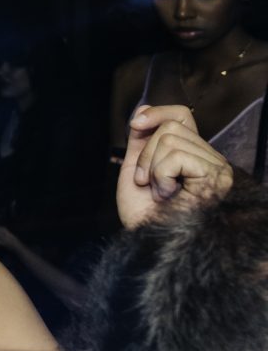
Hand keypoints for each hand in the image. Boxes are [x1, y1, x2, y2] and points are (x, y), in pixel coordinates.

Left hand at [118, 104, 234, 228]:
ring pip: (170, 139)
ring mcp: (215, 166)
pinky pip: (176, 156)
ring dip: (152, 169)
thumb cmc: (144, 216)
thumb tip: (142, 109)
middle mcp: (208, 158)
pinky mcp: (216, 175)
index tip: (135, 124)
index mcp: (191, 156)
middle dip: (146, 155)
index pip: (181, 116)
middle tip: (148, 184)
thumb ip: (141, 143)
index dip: (157, 113)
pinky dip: (161, 176)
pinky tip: (168, 196)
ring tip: (159, 193)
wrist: (149, 242)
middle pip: (170, 127)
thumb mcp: (136, 172)